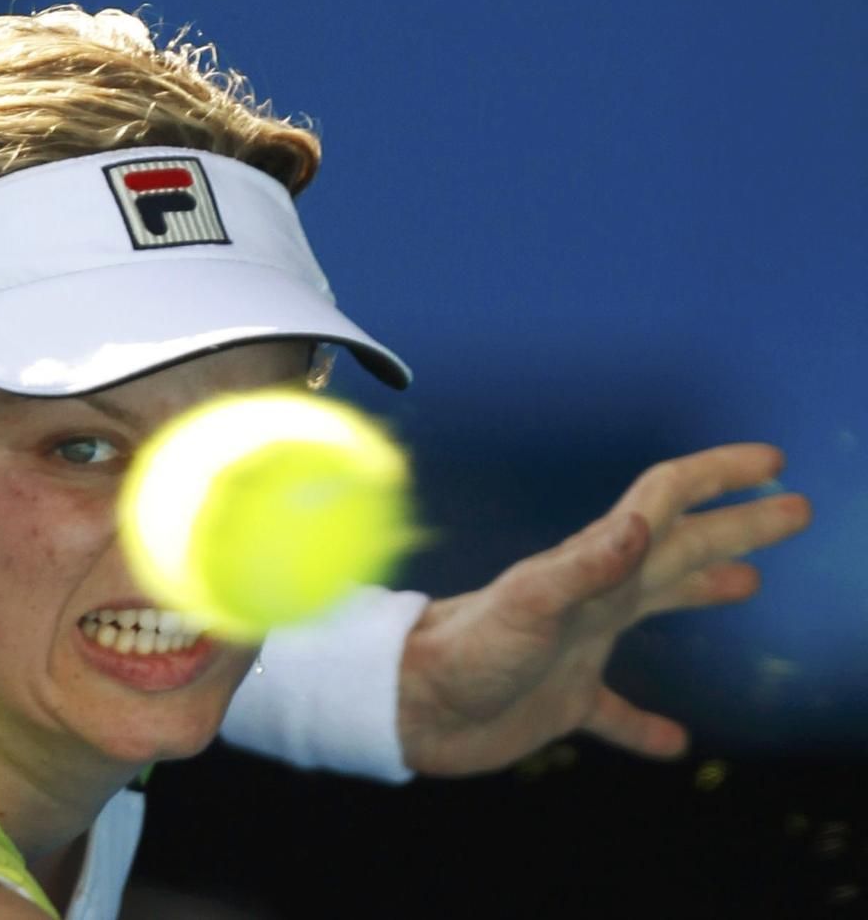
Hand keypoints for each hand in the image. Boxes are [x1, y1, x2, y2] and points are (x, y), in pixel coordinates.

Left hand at [396, 443, 811, 775]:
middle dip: (739, 526)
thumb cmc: (462, 652)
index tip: (772, 464)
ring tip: (751, 583)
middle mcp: (595, 597)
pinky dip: (648, 724)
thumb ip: (583, 566)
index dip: (717, 478)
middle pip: (682, 548)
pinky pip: (619, 711)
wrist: (411, 705)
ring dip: (706, 589)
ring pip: (659, 608)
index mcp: (591, 566)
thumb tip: (644, 523)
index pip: (665, 503)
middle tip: (795, 509)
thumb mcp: (527, 605)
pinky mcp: (566, 700)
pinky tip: (673, 741)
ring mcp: (582, 646)